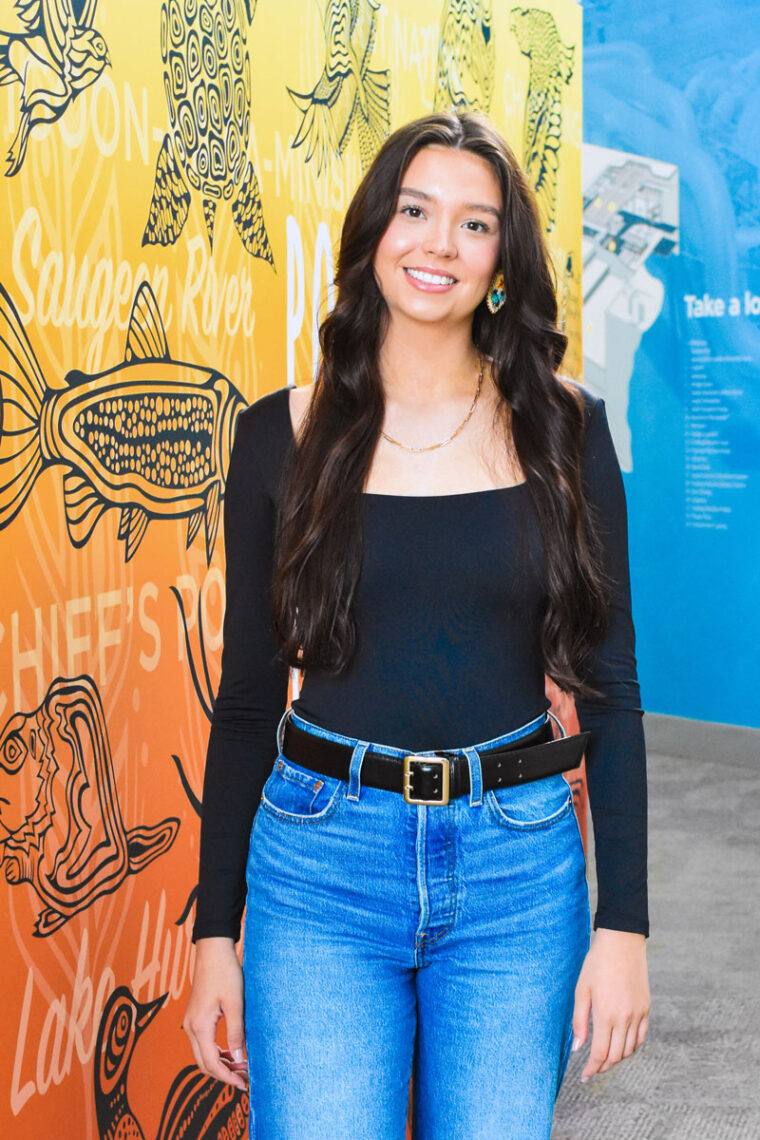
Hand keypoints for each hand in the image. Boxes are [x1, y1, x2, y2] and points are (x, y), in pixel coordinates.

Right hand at [182, 937, 247, 1089]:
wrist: (213, 950)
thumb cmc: (225, 972)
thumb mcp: (235, 1003)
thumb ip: (236, 1032)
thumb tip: (239, 1058)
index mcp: (199, 1026)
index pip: (211, 1063)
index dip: (227, 1077)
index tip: (243, 1084)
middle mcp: (190, 1027)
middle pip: (204, 1063)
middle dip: (224, 1074)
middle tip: (244, 1078)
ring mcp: (191, 1022)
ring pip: (203, 1053)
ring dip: (221, 1063)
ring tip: (242, 1066)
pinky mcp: (196, 1016)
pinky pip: (204, 1042)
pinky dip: (217, 1051)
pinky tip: (232, 1051)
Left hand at [572, 927, 648, 1081]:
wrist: (621, 943)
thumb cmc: (597, 964)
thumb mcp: (582, 990)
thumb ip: (579, 1021)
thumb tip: (578, 1048)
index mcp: (606, 1015)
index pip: (600, 1053)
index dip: (592, 1068)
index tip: (584, 1076)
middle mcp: (624, 1018)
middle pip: (616, 1056)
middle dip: (603, 1067)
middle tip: (592, 1069)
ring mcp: (638, 1014)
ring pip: (629, 1049)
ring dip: (617, 1059)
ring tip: (604, 1059)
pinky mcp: (646, 1008)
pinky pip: (640, 1037)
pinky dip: (631, 1047)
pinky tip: (621, 1046)